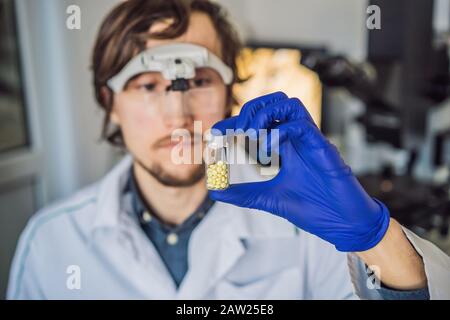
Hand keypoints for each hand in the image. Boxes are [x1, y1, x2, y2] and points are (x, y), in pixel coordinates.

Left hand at [209, 92, 389, 251]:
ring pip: (288, 104)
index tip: (216, 132)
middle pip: (273, 103)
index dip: (235, 122)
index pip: (258, 121)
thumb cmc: (313, 208)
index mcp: (284, 146)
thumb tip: (215, 192)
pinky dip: (279, 132)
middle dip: (249, 112)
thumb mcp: (268, 198)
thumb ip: (243, 194)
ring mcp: (309, 140)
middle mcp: (296, 138)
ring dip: (264, 115)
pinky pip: (300, 125)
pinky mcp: (321, 146)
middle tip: (236, 133)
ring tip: (250, 137)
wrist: (343, 223)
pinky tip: (266, 150)